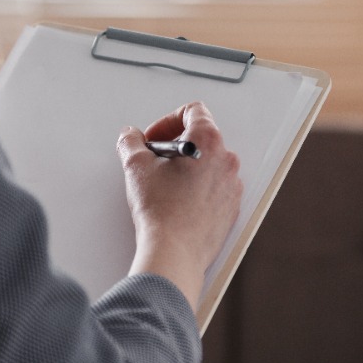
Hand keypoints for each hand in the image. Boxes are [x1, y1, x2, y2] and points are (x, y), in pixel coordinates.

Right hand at [118, 102, 242, 309]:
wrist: (175, 252)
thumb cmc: (162, 212)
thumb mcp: (136, 167)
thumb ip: (131, 142)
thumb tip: (130, 137)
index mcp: (208, 142)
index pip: (193, 110)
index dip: (168, 120)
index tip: (154, 138)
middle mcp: (226, 160)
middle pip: (201, 137)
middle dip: (175, 145)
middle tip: (155, 162)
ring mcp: (232, 185)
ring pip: (209, 163)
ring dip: (187, 167)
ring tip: (165, 185)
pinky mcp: (231, 207)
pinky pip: (215, 187)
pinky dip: (198, 188)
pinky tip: (178, 202)